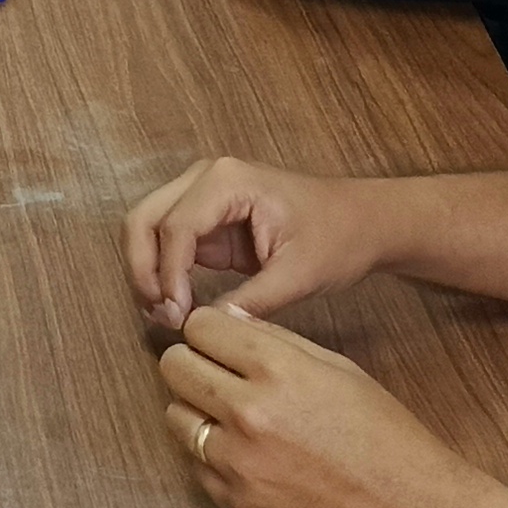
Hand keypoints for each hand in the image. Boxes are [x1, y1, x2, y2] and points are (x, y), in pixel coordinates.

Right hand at [122, 154, 394, 328]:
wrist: (363, 223)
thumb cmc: (338, 238)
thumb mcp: (299, 275)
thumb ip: (252, 301)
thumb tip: (207, 329)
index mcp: (227, 181)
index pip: (175, 227)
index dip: (168, 276)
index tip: (178, 319)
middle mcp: (204, 178)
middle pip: (143, 219)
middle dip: (143, 270)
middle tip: (162, 317)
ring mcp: (201, 195)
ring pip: (146, 229)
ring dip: (147, 272)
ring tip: (165, 316)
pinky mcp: (206, 218)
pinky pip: (166, 242)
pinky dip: (162, 272)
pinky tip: (174, 306)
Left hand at [158, 304, 507, 507]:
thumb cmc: (391, 441)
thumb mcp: (340, 372)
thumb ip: (277, 344)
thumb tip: (229, 324)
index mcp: (278, 370)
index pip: (200, 326)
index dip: (209, 331)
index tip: (220, 341)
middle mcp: (248, 414)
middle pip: (174, 367)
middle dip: (192, 364)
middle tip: (218, 375)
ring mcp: (238, 466)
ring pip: (175, 418)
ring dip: (197, 413)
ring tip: (237, 420)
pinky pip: (197, 468)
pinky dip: (213, 459)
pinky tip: (252, 460)